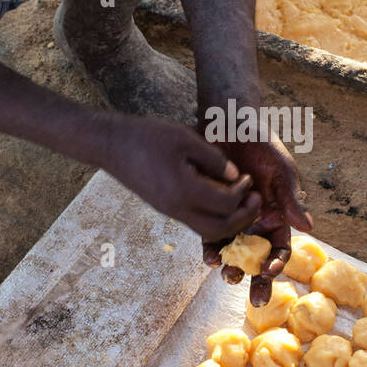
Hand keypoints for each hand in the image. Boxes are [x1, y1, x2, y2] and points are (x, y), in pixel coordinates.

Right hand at [104, 115, 261, 241]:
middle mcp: (177, 208)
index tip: (249, 178)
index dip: (243, 193)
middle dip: (243, 218)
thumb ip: (214, 159)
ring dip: (229, 222)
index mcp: (184, 191)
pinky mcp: (165, 209)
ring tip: (242, 203)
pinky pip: (195, 222)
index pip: (226, 204)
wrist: (111, 145)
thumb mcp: (185, 139)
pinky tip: (221, 200)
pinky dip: (214, 217)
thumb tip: (236, 177)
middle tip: (255, 201)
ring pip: (207, 230)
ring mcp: (170, 212)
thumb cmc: (147, 136)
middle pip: (220, 229)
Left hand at [201, 133, 311, 305]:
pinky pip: (211, 237)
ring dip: (232, 267)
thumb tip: (308, 227)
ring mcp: (232, 220)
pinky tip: (210, 256)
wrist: (231, 125)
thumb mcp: (282, 171)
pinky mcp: (210, 212)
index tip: (269, 271)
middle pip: (258, 260)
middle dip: (256, 280)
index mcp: (278, 216)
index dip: (278, 264)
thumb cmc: (263, 145)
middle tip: (254, 299)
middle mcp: (256, 223)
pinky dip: (211, 249)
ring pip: (234, 253)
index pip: (281, 249)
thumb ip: (292, 199)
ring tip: (227, 274)